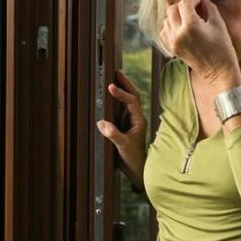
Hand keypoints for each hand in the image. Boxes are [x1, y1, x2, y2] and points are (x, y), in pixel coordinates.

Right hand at [96, 70, 146, 188]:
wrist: (138, 169)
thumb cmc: (133, 159)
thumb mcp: (123, 147)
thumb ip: (113, 135)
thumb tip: (102, 123)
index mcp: (139, 120)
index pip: (131, 101)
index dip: (121, 93)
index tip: (110, 87)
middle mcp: (137, 118)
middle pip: (134, 95)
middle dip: (126, 83)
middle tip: (116, 71)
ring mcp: (132, 120)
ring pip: (130, 99)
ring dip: (123, 87)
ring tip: (114, 77)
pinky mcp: (126, 124)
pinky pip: (123, 107)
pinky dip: (119, 98)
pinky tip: (111, 94)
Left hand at [159, 0, 240, 87]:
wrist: (218, 71)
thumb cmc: (222, 47)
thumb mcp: (218, 24)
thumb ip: (209, 7)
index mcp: (191, 26)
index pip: (184, 3)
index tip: (200, 2)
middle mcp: (178, 33)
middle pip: (172, 9)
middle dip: (183, 5)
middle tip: (194, 8)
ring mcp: (173, 42)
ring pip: (166, 19)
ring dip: (176, 15)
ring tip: (189, 18)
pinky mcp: (172, 49)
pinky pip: (164, 32)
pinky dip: (170, 26)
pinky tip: (181, 28)